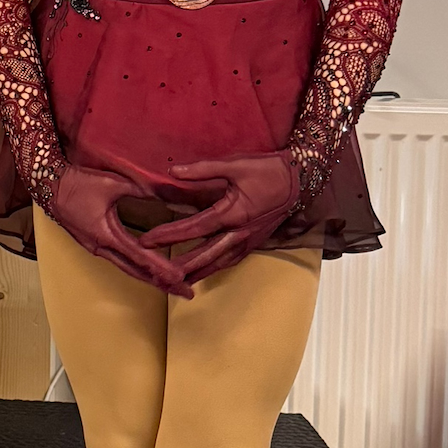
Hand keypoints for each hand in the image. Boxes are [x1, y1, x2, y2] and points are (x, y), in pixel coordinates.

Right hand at [49, 164, 195, 299]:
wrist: (47, 185)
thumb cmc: (78, 184)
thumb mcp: (113, 184)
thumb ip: (141, 190)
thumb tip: (165, 194)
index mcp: (107, 236)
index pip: (141, 258)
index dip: (163, 269)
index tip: (181, 279)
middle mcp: (102, 248)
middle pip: (137, 272)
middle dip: (163, 283)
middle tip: (186, 292)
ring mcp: (96, 248)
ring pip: (128, 269)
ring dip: (151, 278)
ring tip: (172, 285)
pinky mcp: (94, 244)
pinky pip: (120, 262)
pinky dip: (138, 268)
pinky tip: (148, 270)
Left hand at [142, 151, 300, 283]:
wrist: (300, 180)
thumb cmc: (268, 170)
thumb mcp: (235, 164)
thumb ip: (203, 169)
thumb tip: (174, 171)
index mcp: (233, 214)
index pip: (194, 228)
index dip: (168, 235)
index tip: (146, 240)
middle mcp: (240, 233)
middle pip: (203, 256)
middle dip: (176, 264)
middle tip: (152, 271)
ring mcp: (248, 241)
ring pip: (217, 264)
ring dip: (194, 273)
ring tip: (172, 282)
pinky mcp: (253, 243)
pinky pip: (229, 261)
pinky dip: (212, 269)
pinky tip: (200, 274)